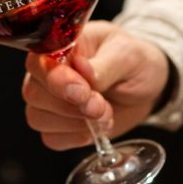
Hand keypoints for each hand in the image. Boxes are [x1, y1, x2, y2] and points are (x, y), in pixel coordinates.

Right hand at [22, 20, 169, 149]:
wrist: (149, 85)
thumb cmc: (134, 60)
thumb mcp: (127, 55)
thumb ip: (104, 64)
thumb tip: (82, 69)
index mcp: (62, 46)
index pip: (38, 62)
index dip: (56, 80)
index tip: (83, 92)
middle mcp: (49, 72)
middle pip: (33, 92)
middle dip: (69, 105)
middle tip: (101, 105)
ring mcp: (51, 99)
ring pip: (38, 117)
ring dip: (73, 123)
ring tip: (104, 114)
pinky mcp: (59, 124)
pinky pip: (50, 138)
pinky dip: (74, 138)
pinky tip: (94, 128)